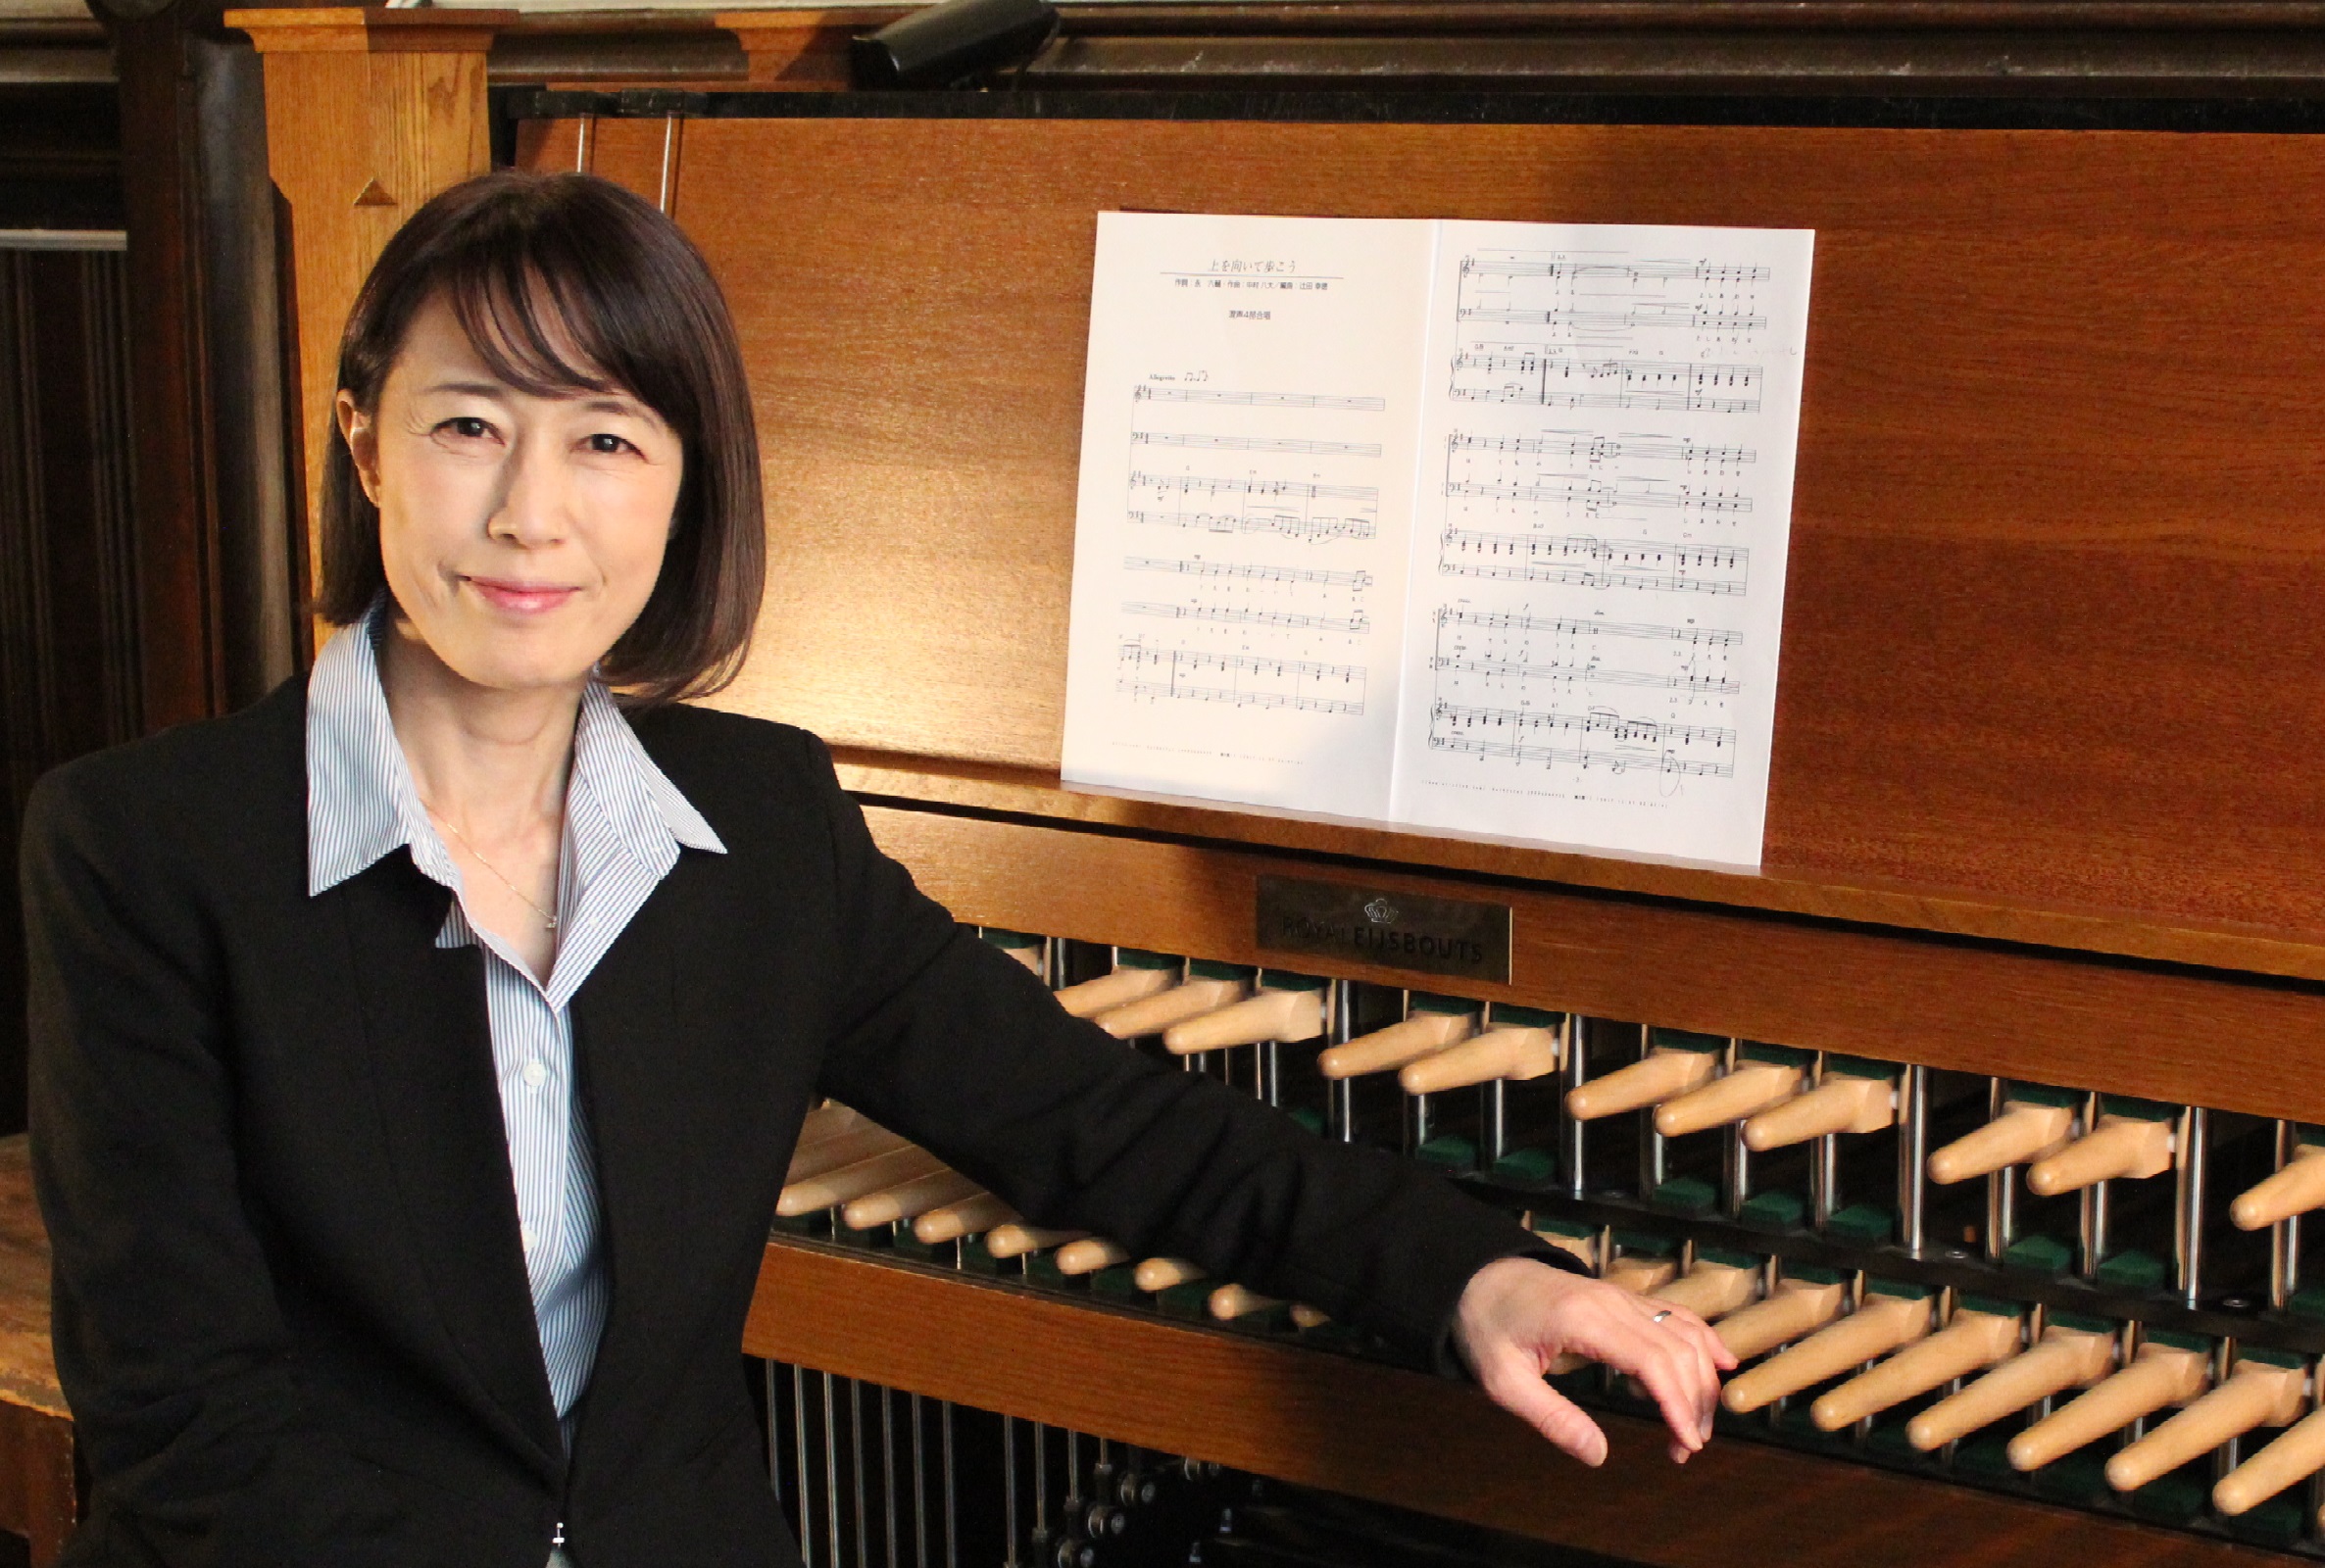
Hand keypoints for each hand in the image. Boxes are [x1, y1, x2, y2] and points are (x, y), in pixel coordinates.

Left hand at [1453, 1256, 1735, 1467]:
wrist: (1475, 1277)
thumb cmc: (1486, 1327)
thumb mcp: (1504, 1381)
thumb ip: (1551, 1419)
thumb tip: (1599, 1456)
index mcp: (1584, 1320)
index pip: (1652, 1361)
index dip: (1678, 1404)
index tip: (1686, 1445)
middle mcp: (1611, 1302)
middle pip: (1678, 1350)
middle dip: (1694, 1402)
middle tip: (1685, 1450)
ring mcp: (1619, 1296)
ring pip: (1684, 1332)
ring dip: (1701, 1379)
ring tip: (1693, 1427)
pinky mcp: (1621, 1298)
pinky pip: (1674, 1316)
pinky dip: (1702, 1340)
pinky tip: (1721, 1364)